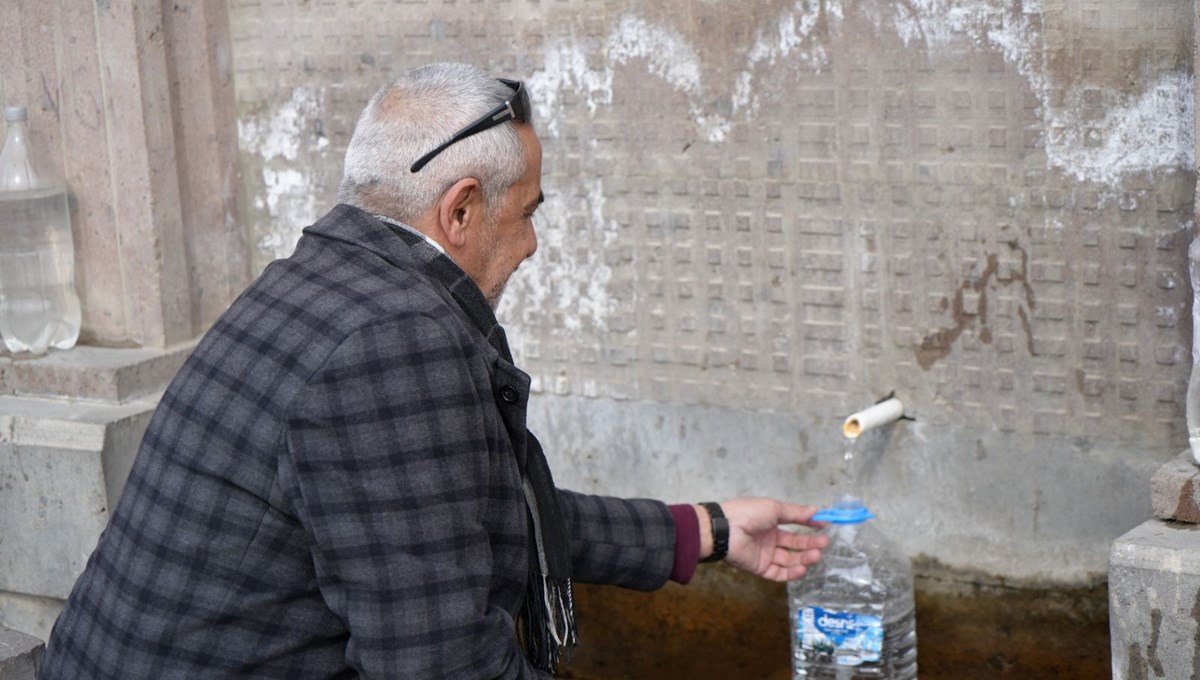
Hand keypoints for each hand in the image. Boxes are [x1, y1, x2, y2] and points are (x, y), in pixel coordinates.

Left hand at [696, 498, 826, 581]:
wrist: (726, 529)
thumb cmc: (749, 513)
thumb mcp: (774, 508)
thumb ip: (795, 512)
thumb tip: (816, 510)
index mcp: (770, 522)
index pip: (794, 525)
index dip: (809, 526)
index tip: (824, 526)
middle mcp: (769, 539)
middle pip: (794, 544)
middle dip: (810, 544)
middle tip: (824, 543)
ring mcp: (765, 554)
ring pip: (789, 559)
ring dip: (804, 558)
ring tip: (816, 555)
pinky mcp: (760, 568)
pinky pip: (778, 573)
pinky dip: (791, 573)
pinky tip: (802, 568)